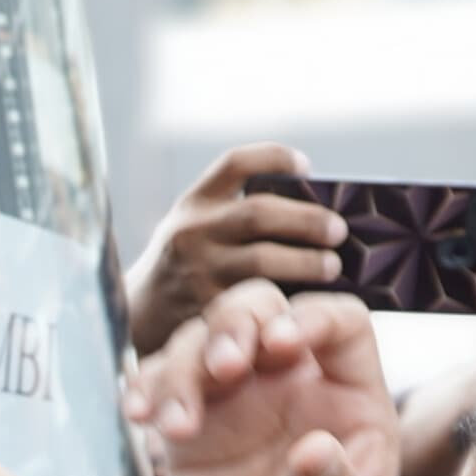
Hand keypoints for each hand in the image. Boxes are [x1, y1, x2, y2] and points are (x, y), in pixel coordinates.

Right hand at [122, 143, 346, 356]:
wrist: (136, 317)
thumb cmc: (183, 268)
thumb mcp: (194, 227)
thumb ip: (234, 216)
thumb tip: (312, 211)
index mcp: (194, 203)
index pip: (236, 164)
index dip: (276, 158)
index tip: (307, 168)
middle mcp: (192, 231)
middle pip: (260, 213)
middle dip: (307, 219)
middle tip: (338, 230)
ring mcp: (197, 272)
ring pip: (262, 261)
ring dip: (306, 262)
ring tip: (333, 266)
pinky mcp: (205, 310)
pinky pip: (256, 299)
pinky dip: (288, 297)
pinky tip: (308, 300)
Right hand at [125, 284, 399, 475]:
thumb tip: (313, 449)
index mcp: (351, 402)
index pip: (340, 324)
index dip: (312, 318)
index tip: (280, 347)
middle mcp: (294, 389)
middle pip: (261, 312)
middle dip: (235, 325)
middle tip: (223, 368)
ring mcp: (239, 406)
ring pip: (203, 341)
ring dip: (182, 366)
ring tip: (173, 426)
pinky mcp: (192, 433)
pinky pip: (161, 384)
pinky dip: (145, 388)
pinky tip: (139, 417)